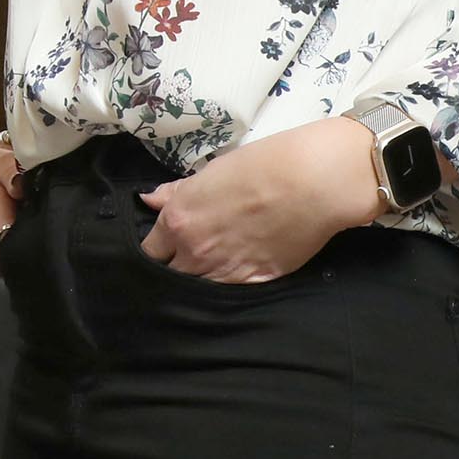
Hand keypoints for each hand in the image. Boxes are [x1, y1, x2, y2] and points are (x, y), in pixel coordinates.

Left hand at [138, 114, 377, 283]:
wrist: (310, 183)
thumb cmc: (259, 167)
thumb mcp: (209, 173)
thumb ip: (176, 193)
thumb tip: (148, 200)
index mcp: (178, 221)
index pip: (150, 250)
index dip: (158, 247)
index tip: (166, 244)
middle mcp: (195, 251)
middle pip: (171, 273)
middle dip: (176, 266)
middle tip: (189, 255)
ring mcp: (225, 271)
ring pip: (199, 286)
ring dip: (201, 277)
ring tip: (215, 263)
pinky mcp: (254, 282)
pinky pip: (230, 291)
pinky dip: (229, 284)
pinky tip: (237, 270)